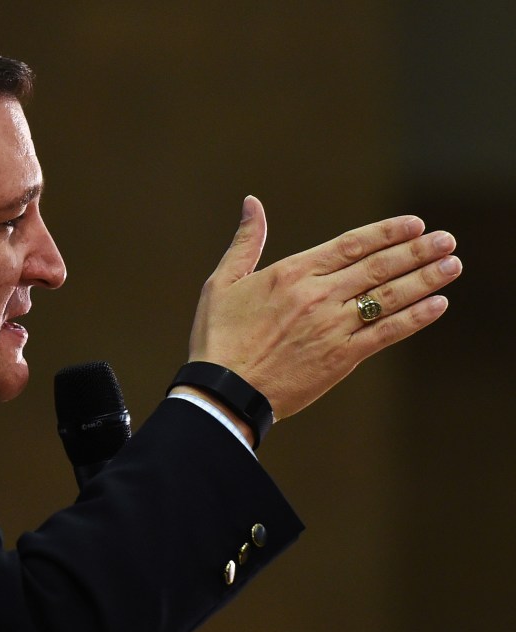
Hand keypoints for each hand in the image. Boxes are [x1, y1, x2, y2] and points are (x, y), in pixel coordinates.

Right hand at [188, 196, 461, 419]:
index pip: (350, 245)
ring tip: (453, 265)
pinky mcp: (341, 357)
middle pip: (378, 267)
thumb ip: (246, 241)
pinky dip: (415, 318)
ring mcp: (332, 326)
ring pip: (388, 297)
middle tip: (447, 240)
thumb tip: (252, 203)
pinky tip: (437, 305)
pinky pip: (386, 332)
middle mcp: (317, 295)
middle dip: (417, 250)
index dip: (386, 232)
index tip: (414, 224)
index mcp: (291, 273)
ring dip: (425, 279)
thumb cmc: (217, 337)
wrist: (223, 390)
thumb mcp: (223, 282)